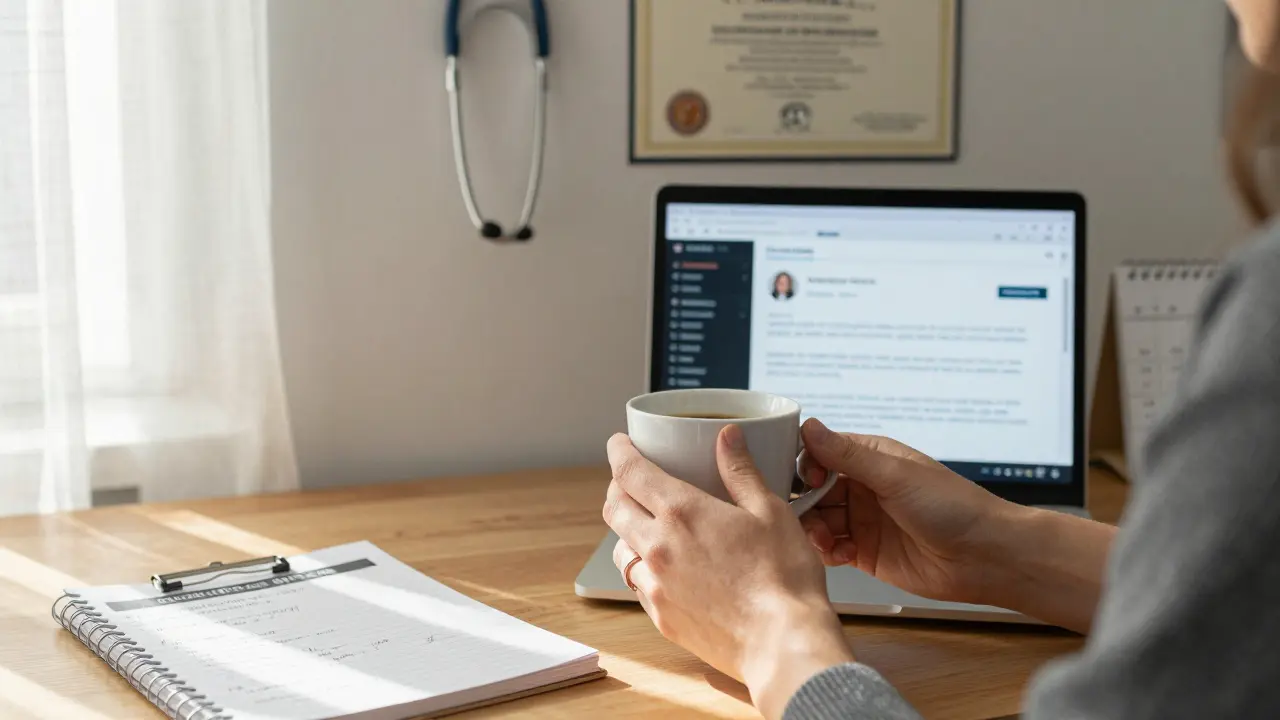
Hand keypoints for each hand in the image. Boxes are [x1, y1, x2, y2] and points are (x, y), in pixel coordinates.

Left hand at [604, 425, 854, 719]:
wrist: (782, 643)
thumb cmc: (784, 577)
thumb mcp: (771, 511)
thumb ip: (742, 471)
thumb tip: (727, 436)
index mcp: (682, 513)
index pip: (629, 472)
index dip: (619, 451)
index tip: (619, 443)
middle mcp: (658, 547)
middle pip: (614, 507)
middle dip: (618, 487)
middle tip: (632, 480)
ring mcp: (656, 585)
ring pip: (620, 548)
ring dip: (626, 530)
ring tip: (647, 526)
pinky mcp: (661, 617)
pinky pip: (637, 584)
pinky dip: (642, 569)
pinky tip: (664, 568)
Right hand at [798, 419, 1018, 605]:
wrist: (985, 557)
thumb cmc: (953, 507)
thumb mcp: (895, 475)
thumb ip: (847, 455)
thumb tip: (809, 426)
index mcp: (871, 460)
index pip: (821, 454)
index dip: (806, 466)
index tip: (806, 481)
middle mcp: (864, 488)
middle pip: (814, 491)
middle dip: (804, 503)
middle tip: (805, 517)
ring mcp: (864, 521)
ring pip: (818, 521)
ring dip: (813, 530)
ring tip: (825, 540)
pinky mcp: (866, 553)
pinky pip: (831, 549)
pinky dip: (827, 552)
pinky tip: (842, 555)